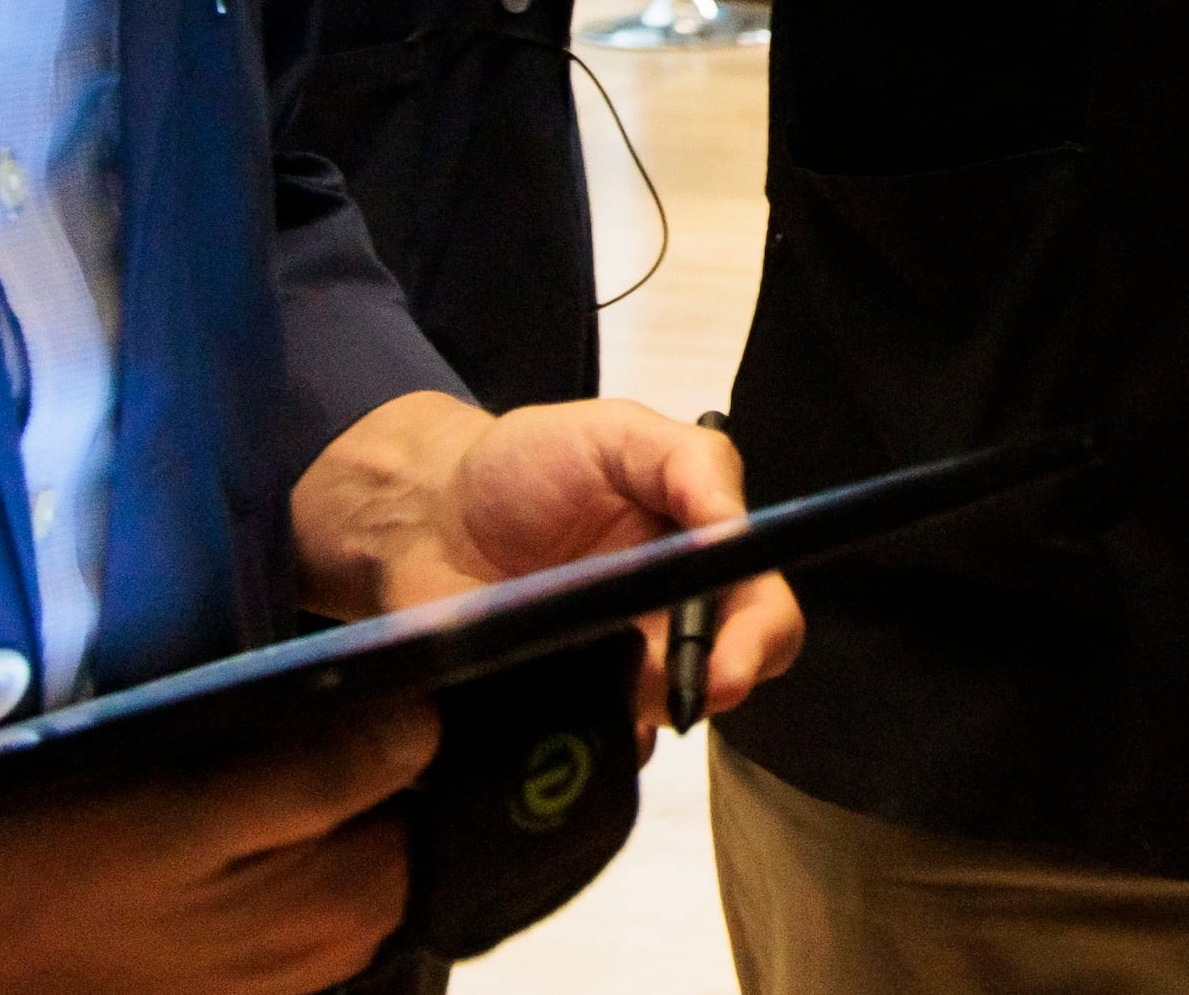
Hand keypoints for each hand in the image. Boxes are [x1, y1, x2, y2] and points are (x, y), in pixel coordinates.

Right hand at [0, 693, 431, 994]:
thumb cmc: (58, 871)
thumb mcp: (190, 802)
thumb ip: (326, 772)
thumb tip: (427, 720)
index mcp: (354, 897)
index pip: (419, 768)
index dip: (372, 710)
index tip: (307, 677)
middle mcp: (342, 945)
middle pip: (382, 808)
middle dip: (334, 757)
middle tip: (240, 721)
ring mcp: (290, 970)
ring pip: (328, 842)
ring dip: (286, 799)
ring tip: (206, 767)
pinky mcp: (234, 977)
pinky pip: (277, 888)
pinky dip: (251, 852)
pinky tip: (189, 828)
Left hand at [292, 391, 806, 743]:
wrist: (425, 512)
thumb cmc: (527, 464)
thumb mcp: (619, 433)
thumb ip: (693, 466)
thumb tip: (740, 537)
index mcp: (699, 561)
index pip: (763, 614)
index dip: (757, 642)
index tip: (728, 663)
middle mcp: (666, 630)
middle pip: (724, 682)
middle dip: (708, 688)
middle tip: (667, 684)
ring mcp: (609, 680)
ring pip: (654, 726)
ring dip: (633, 711)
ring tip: (578, 669)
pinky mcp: (551, 716)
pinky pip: (579, 755)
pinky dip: (569, 741)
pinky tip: (539, 698)